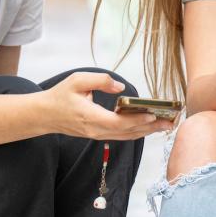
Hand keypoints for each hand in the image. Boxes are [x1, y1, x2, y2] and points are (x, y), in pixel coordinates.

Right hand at [44, 72, 174, 140]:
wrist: (44, 115)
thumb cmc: (60, 95)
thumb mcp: (77, 80)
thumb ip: (100, 80)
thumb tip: (120, 87)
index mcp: (90, 117)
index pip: (117, 123)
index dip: (136, 120)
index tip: (153, 115)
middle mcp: (96, 130)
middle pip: (127, 133)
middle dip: (150, 127)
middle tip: (171, 121)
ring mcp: (97, 135)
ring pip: (126, 136)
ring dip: (147, 131)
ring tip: (166, 125)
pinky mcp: (98, 135)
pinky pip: (121, 136)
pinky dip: (137, 132)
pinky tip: (149, 127)